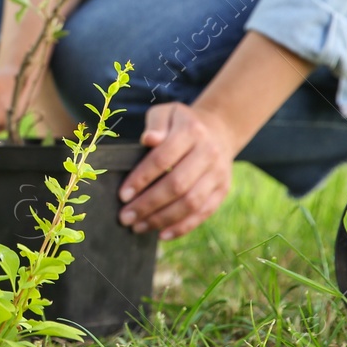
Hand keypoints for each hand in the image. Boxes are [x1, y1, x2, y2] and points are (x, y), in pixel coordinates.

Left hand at [117, 102, 237, 239]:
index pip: (163, 158)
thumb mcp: (167, 113)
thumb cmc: (180, 123)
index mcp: (191, 132)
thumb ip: (155, 124)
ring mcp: (218, 174)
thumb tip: (148, 139)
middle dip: (148, 204)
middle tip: (125, 217)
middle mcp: (209, 153)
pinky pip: (203, 213)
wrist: (218, 130)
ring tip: (138, 227)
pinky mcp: (223, 190)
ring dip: (162, 219)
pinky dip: (182, 227)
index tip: (123, 195)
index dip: (141, 178)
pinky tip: (161, 234)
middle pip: (177, 185)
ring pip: (190, 203)